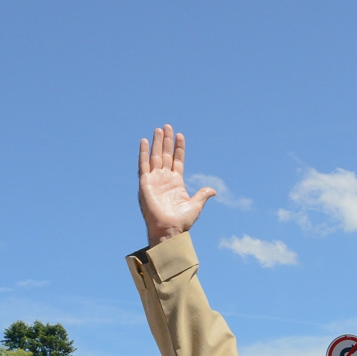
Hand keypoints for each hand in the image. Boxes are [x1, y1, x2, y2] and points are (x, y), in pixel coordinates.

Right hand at [138, 125, 215, 245]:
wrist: (169, 229)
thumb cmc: (181, 221)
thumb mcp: (195, 206)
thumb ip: (202, 195)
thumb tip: (213, 190)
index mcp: (176, 182)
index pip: (177, 160)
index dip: (179, 148)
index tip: (180, 135)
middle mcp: (165, 178)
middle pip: (165, 154)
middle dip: (166, 141)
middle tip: (167, 126)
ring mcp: (155, 179)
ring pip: (155, 156)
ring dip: (156, 143)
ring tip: (159, 129)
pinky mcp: (145, 183)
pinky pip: (143, 165)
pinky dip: (143, 153)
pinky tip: (144, 141)